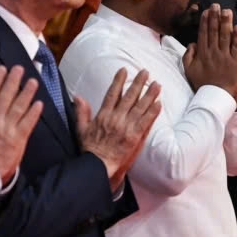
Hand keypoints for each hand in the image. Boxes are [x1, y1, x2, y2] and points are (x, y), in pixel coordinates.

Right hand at [0, 66, 44, 183]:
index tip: (3, 69)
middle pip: (6, 96)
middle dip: (14, 81)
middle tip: (20, 69)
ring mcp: (8, 128)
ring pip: (19, 106)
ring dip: (27, 93)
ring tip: (33, 81)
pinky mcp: (19, 139)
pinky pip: (28, 123)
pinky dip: (34, 113)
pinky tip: (39, 103)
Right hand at [74, 68, 162, 184]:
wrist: (98, 166)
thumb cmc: (90, 149)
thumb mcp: (81, 129)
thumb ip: (81, 112)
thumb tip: (78, 96)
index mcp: (103, 115)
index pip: (112, 93)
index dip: (118, 81)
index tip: (124, 70)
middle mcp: (116, 118)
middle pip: (129, 96)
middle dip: (138, 83)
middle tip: (145, 72)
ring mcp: (126, 126)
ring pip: (140, 106)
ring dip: (149, 94)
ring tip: (157, 84)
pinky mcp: (135, 136)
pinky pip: (146, 121)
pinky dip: (152, 112)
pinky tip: (159, 103)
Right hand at [182, 5, 236, 100]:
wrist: (216, 96)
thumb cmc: (202, 83)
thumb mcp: (189, 70)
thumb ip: (188, 55)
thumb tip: (192, 43)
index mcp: (202, 53)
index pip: (203, 33)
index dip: (205, 21)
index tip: (207, 11)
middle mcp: (213, 52)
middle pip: (214, 31)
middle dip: (215, 17)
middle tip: (216, 5)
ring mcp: (225, 56)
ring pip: (225, 36)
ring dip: (226, 22)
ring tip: (227, 11)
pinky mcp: (236, 61)